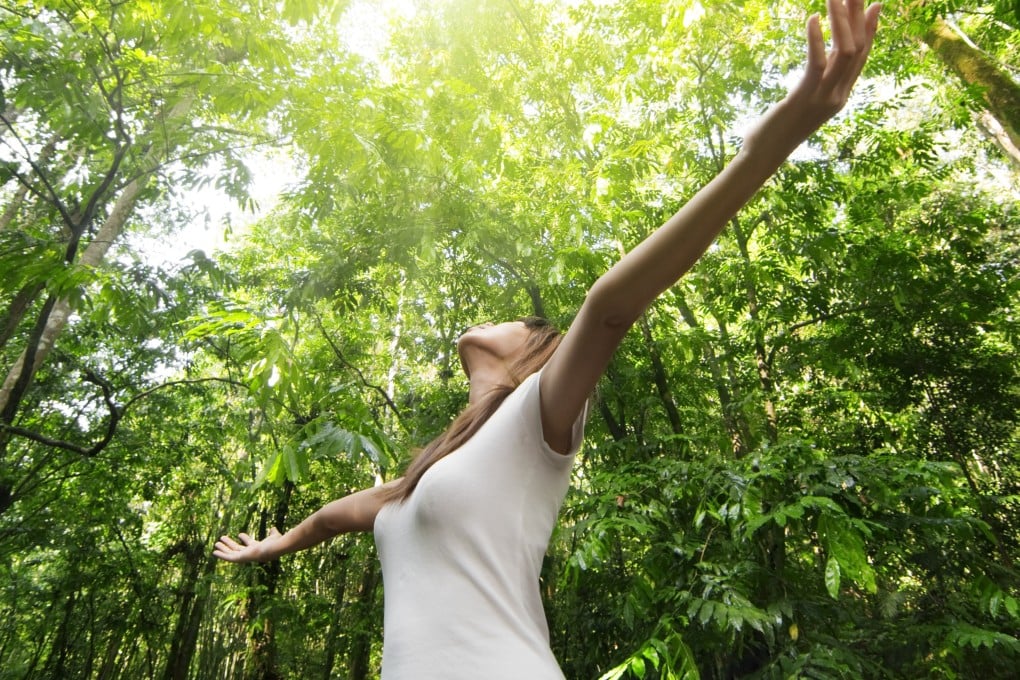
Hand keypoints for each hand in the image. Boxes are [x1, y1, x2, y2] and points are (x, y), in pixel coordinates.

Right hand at [213, 527, 281, 563]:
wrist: (275, 548)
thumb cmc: (277, 543)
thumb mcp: (274, 536)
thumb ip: (273, 533)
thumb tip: (273, 528)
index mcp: (258, 548)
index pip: (249, 543)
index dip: (245, 538)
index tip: (240, 534)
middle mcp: (250, 553)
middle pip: (237, 549)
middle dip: (230, 544)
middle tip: (222, 538)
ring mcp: (245, 556)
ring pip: (231, 553)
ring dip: (224, 549)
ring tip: (216, 543)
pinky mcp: (241, 558)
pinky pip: (229, 558)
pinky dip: (222, 555)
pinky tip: (215, 552)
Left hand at [745, 0, 880, 157]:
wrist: (764, 155)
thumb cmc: (779, 126)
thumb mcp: (804, 97)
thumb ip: (818, 77)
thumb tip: (826, 53)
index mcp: (841, 95)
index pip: (862, 57)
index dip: (870, 30)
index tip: (875, 5)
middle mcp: (838, 95)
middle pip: (858, 49)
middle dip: (858, 17)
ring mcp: (824, 98)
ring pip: (844, 52)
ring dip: (840, 21)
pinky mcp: (804, 98)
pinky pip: (816, 64)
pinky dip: (816, 39)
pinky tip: (812, 19)